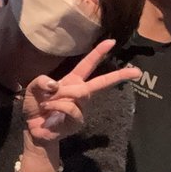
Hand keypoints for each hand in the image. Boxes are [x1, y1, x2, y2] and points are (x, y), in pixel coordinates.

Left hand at [22, 39, 140, 144]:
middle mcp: (80, 93)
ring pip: (81, 93)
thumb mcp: (33, 88)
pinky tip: (49, 111)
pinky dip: (58, 106)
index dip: (99, 52)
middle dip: (119, 75)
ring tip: (47, 102)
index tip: (112, 41)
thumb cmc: (35, 107)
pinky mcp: (78, 122)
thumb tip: (56, 85)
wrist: (33, 129)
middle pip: (102, 82)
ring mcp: (81, 109)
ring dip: (63, 94)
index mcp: (72, 81)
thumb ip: (41, 81)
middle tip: (137, 72)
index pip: (88, 64)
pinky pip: (72, 107)